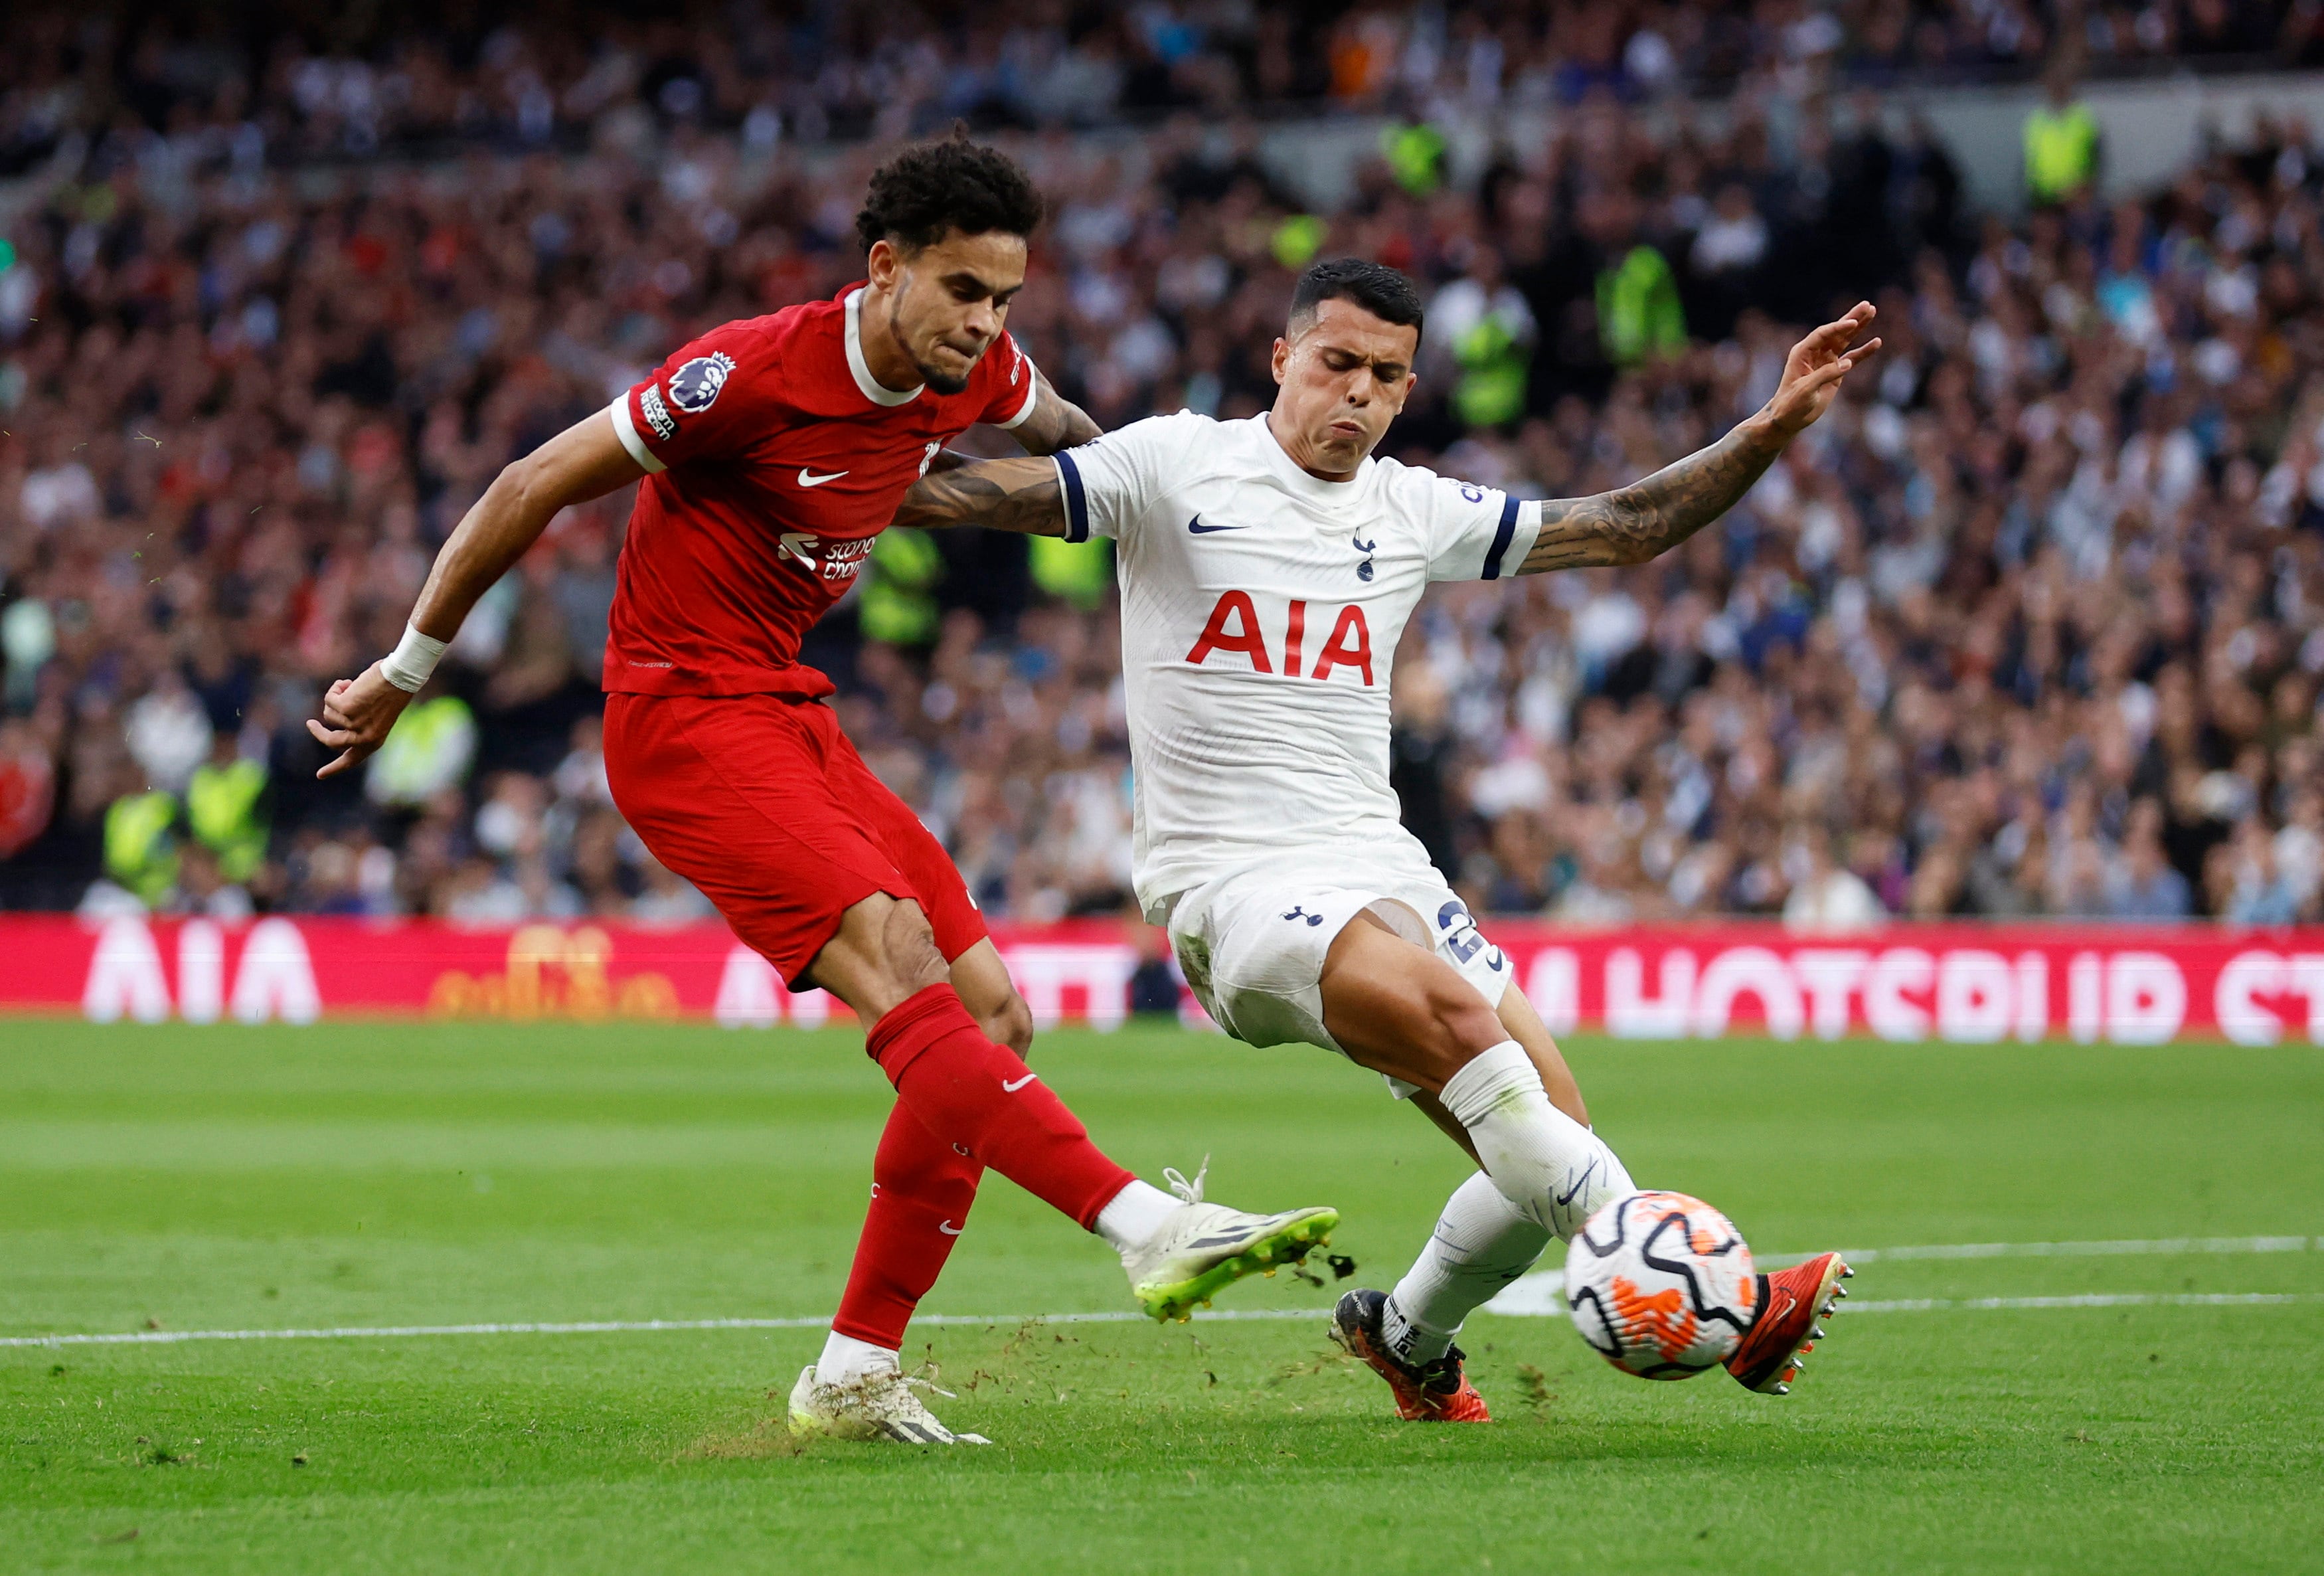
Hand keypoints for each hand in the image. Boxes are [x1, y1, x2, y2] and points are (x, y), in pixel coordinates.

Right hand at [306, 664, 412, 778]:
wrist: (400, 677)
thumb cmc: (392, 692)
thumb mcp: (376, 716)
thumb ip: (358, 725)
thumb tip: (334, 722)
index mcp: (374, 742)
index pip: (350, 760)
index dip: (334, 768)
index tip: (320, 775)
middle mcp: (363, 737)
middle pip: (330, 740)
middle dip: (318, 732)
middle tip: (310, 723)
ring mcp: (353, 724)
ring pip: (329, 714)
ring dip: (336, 698)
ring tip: (352, 686)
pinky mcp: (345, 709)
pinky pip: (329, 700)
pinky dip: (335, 689)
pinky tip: (347, 682)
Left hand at [1762, 301, 1880, 436]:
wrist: (1789, 417)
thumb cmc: (1791, 403)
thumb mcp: (1805, 389)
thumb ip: (1825, 375)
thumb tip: (1847, 364)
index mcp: (1802, 352)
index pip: (1823, 334)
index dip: (1838, 327)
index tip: (1853, 323)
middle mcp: (1814, 352)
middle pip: (1836, 332)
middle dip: (1851, 318)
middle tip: (1867, 305)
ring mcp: (1825, 360)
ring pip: (1845, 340)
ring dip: (1859, 328)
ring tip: (1872, 312)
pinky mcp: (1835, 371)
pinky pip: (1852, 358)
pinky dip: (1863, 351)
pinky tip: (1876, 343)